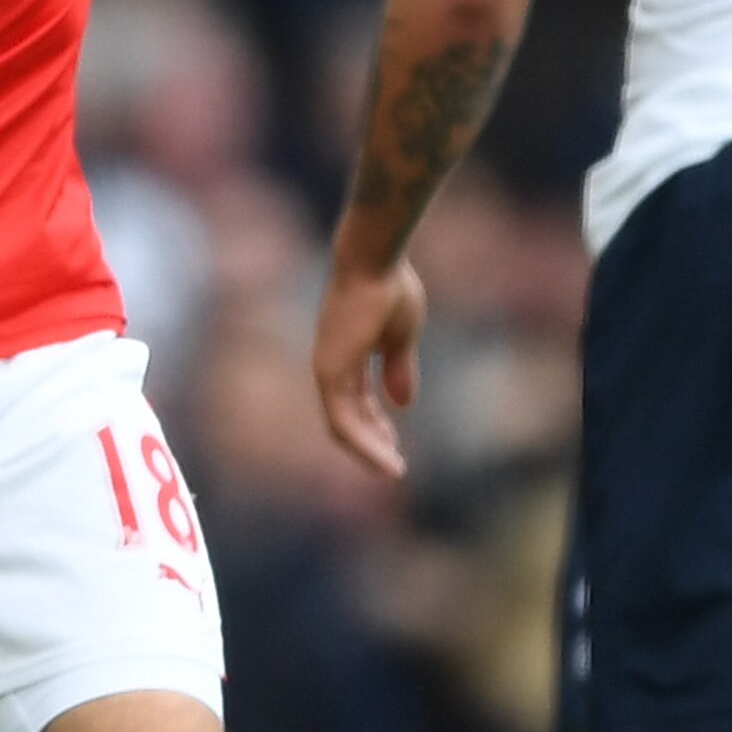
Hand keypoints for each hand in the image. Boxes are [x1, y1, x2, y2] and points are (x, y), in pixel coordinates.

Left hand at [312, 256, 428, 480]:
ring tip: (393, 470)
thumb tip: (403, 403)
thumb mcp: (401, 337)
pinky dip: (365, 444)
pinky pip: (344, 422)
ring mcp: (328, 370)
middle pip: (346, 417)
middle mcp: (331, 364)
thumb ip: (398, 368)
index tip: (393, 442)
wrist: (375, 261)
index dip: (374, 423)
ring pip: (343, 427)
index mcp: (346, 354)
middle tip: (392, 464)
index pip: (355, 400)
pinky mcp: (330, 374)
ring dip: (369, 451)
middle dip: (370, 442)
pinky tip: (387, 459)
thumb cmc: (389, 288)